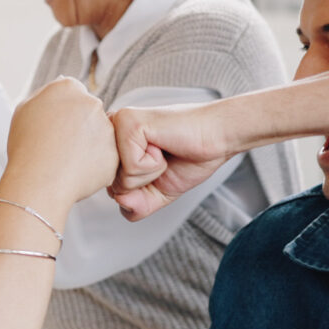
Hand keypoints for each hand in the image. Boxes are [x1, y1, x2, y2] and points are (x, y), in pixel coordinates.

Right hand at [0, 76, 115, 223]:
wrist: (37, 181)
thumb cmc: (26, 148)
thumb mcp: (24, 110)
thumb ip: (45, 95)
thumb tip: (58, 88)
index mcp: (68, 88)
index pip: (73, 94)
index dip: (63, 113)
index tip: (55, 127)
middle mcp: (92, 103)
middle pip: (89, 113)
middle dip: (79, 127)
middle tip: (60, 146)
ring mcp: (106, 129)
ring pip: (100, 136)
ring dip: (88, 146)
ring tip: (65, 161)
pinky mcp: (114, 154)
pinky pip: (105, 159)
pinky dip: (93, 166)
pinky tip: (74, 172)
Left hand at [106, 103, 234, 220]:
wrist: (220, 136)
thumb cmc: (191, 157)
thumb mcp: (158, 192)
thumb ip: (135, 206)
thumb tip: (120, 200)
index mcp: (112, 146)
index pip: (113, 191)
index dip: (143, 190)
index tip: (159, 165)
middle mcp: (109, 132)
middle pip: (114, 187)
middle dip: (146, 183)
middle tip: (164, 158)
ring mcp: (116, 124)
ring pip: (121, 179)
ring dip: (152, 173)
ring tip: (164, 150)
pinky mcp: (127, 122)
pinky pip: (131, 167)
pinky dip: (155, 164)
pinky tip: (164, 144)